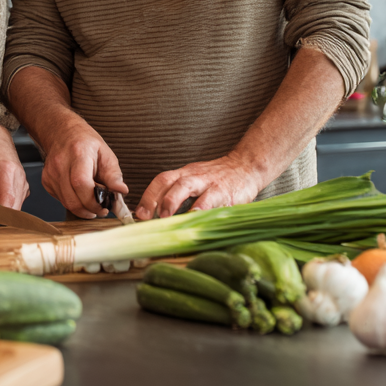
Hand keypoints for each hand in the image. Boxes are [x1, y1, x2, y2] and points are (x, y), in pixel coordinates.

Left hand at [0, 124, 29, 208]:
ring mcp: (25, 183)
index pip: (8, 202)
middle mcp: (20, 178)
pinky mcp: (24, 187)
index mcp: (8, 171)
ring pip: (17, 207)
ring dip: (5, 211)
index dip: (0, 215)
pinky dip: (9, 206)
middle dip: (1, 216)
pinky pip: (18, 203)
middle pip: (15, 207)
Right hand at [40, 117, 127, 218]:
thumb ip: (114, 174)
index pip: (81, 184)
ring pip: (65, 203)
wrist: (62, 133)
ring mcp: (50, 173)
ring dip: (81, 209)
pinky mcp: (46, 181)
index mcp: (78, 153)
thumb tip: (122, 191)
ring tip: (92, 202)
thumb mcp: (106, 153)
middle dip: (88, 210)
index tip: (104, 207)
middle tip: (100, 209)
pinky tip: (79, 194)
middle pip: (72, 198)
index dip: (93, 201)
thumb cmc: (86, 143)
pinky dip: (72, 202)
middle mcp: (60, 163)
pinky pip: (60, 200)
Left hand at [135, 156, 260, 219]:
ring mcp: (208, 183)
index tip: (138, 214)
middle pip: (169, 181)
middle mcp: (193, 176)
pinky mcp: (225, 192)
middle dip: (154, 199)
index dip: (148, 196)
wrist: (247, 166)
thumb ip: (179, 194)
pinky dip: (202, 209)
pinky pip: (211, 200)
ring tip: (165, 217)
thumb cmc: (217, 178)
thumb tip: (158, 218)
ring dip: (173, 201)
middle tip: (146, 217)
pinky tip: (195, 218)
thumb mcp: (195, 181)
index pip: (161, 180)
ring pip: (186, 187)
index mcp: (184, 174)